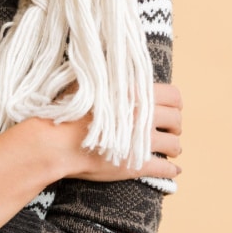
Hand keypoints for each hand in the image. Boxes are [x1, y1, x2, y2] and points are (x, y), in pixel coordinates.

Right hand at [32, 82, 183, 181]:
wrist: (54, 143)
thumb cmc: (65, 111)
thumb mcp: (85, 84)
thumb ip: (104, 76)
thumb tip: (109, 61)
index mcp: (134, 94)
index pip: (172, 95)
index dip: (174, 103)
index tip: (169, 108)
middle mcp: (143, 116)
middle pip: (176, 120)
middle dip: (175, 126)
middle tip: (170, 130)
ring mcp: (142, 142)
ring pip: (174, 145)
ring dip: (174, 148)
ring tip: (170, 151)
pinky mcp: (137, 165)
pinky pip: (165, 169)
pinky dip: (171, 171)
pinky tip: (171, 171)